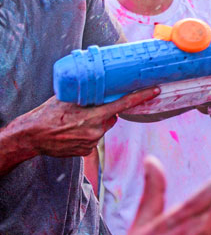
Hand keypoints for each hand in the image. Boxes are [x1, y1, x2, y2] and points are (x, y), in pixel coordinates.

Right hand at [19, 88, 158, 156]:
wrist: (30, 137)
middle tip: (87, 110)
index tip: (155, 90)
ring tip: (73, 123)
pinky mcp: (86, 152)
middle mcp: (96, 131)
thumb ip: (86, 93)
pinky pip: (93, 140)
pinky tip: (71, 133)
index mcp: (94, 116)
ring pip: (101, 129)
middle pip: (111, 118)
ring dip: (93, 124)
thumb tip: (97, 82)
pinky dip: (86, 135)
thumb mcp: (67, 98)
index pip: (123, 104)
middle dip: (104, 113)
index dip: (140, 96)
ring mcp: (91, 143)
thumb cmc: (47, 114)